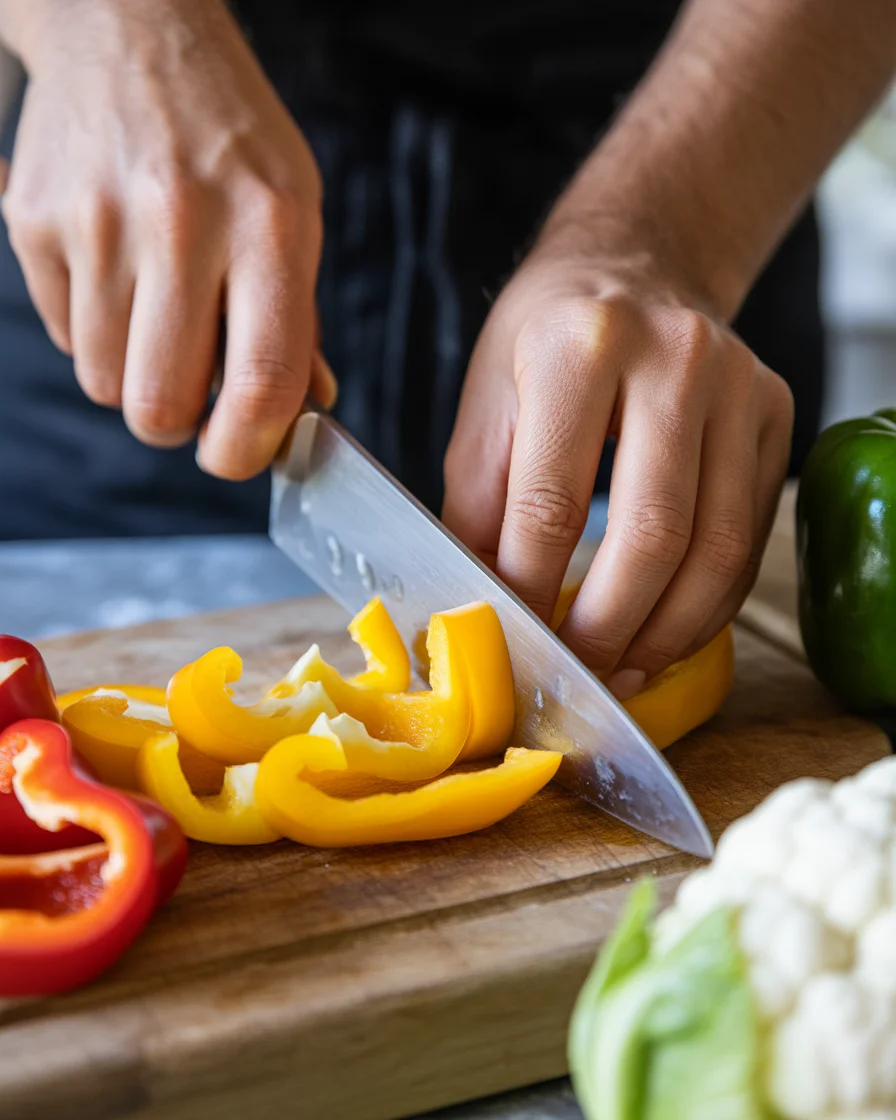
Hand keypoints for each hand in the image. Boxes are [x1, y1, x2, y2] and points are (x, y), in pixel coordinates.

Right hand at [0, 0, 333, 477]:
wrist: (131, 33)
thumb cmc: (231, 139)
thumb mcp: (295, 213)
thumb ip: (298, 320)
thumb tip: (307, 411)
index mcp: (268, 227)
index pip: (261, 381)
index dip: (249, 447)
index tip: (242, 454)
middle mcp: (180, 223)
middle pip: (160, 404)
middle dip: (179, 425)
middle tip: (194, 395)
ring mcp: (97, 222)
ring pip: (105, 382)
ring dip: (136, 375)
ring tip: (160, 315)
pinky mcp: (35, 222)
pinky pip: (64, 336)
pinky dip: (96, 333)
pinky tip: (120, 277)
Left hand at [442, 221, 792, 698]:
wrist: (636, 265)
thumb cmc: (546, 337)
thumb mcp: (486, 404)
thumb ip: (478, 507)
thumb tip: (480, 607)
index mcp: (577, 345)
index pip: (551, 501)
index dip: (529, 588)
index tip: (514, 639)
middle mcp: (673, 357)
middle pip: (651, 533)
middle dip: (607, 627)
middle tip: (576, 673)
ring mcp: (738, 384)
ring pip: (717, 548)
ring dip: (667, 632)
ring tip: (623, 668)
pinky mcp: (775, 414)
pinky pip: (749, 538)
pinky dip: (708, 604)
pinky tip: (667, 631)